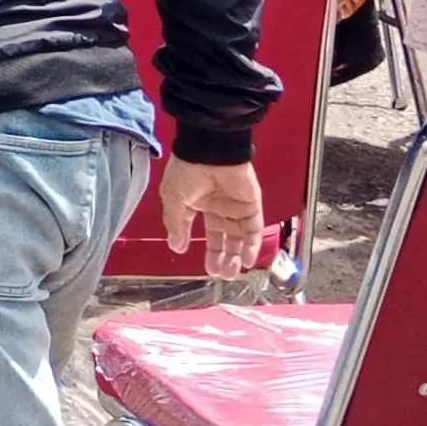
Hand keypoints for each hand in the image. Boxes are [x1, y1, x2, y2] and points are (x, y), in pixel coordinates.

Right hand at [155, 157, 264, 278]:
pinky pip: (254, 228)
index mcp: (202, 206)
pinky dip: (252, 244)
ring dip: (237, 255)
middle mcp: (221, 209)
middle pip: (225, 239)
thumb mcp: (172, 199)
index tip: (208, 269)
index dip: (210, 251)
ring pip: (239, 237)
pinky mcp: (251, 205)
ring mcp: (237, 207)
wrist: (207, 151)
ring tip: (232, 272)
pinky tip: (247, 260)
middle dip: (224, 258)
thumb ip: (176, 225)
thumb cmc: (187, 171)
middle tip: (222, 275)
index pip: (209, 234)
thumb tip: (176, 247)